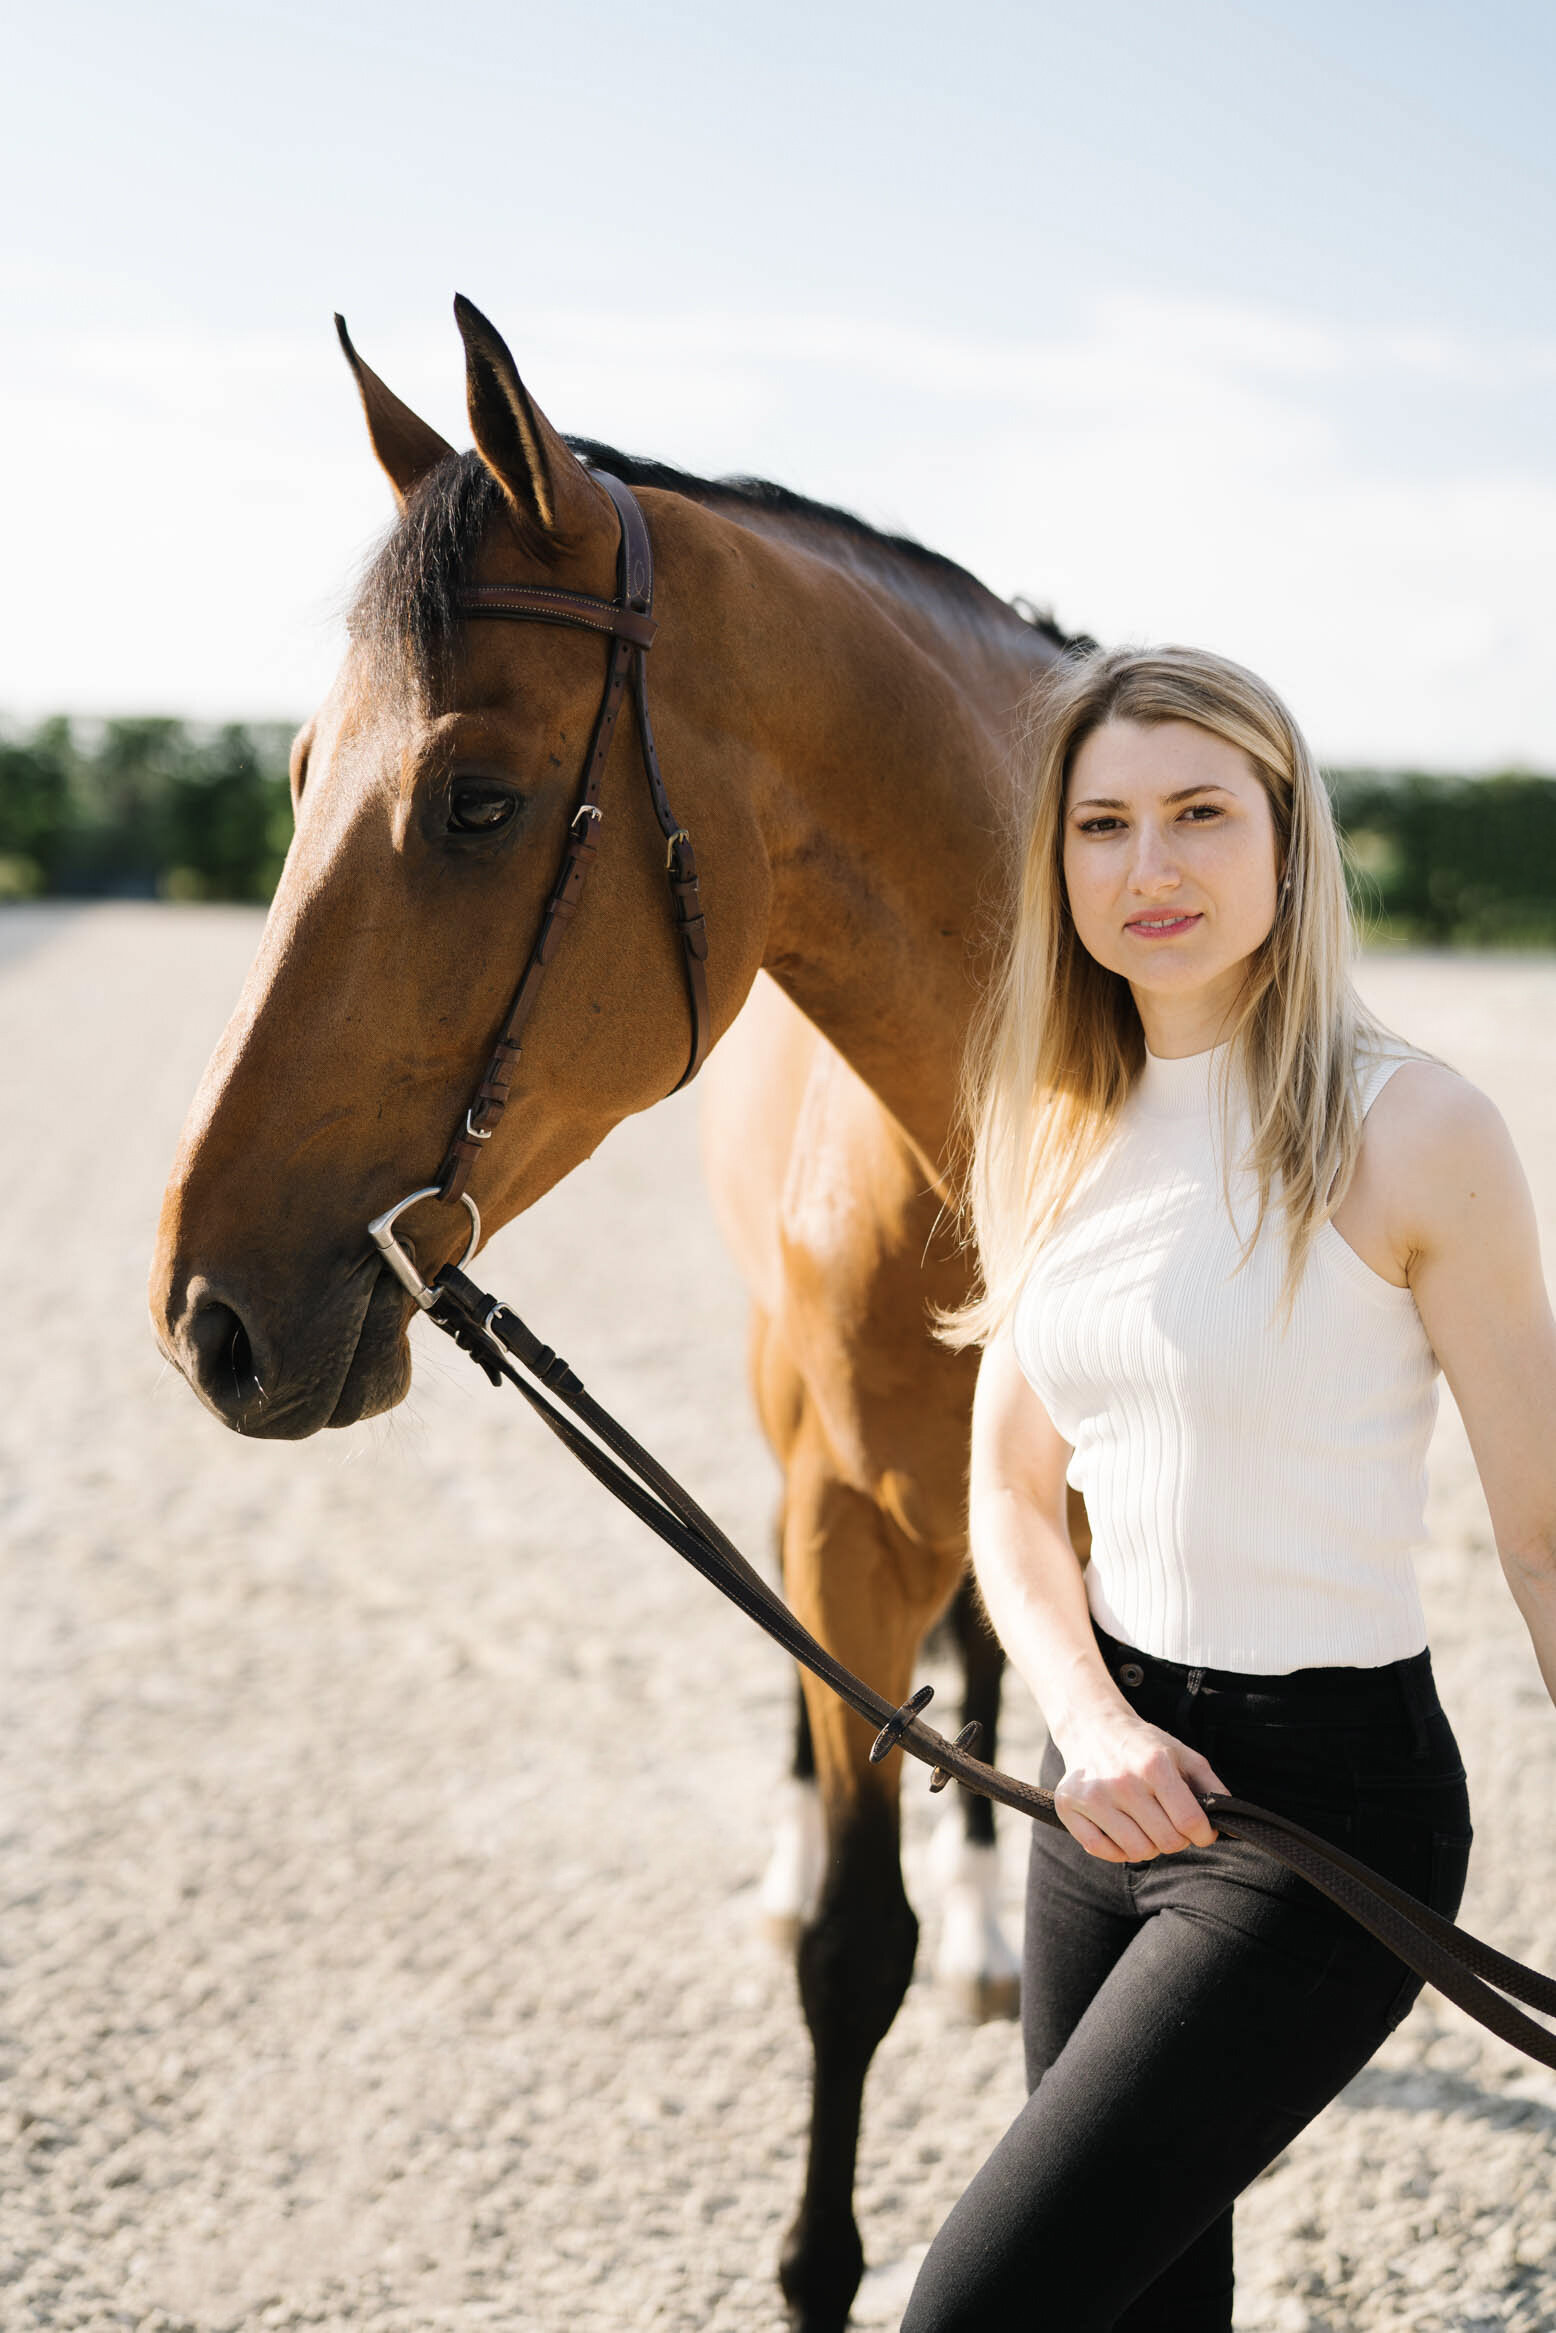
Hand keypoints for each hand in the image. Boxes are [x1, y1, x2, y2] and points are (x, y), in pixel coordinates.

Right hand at [1054, 1717, 1227, 1862]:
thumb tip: (1229, 1821)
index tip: (1201, 1832)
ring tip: (1145, 1825)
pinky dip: (1118, 1850)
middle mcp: (1121, 1781)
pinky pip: (1102, 1851)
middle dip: (1176, 1839)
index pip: (1189, 1822)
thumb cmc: (1143, 1745)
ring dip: (1148, 1845)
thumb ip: (1211, 1786)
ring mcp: (1092, 1795)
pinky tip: (1122, 1830)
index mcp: (1154, 1765)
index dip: (1203, 1834)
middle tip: (1170, 1824)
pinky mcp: (1068, 1806)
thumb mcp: (1183, 1755)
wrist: (1093, 1727)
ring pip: (1137, 1852)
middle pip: (1166, 1841)